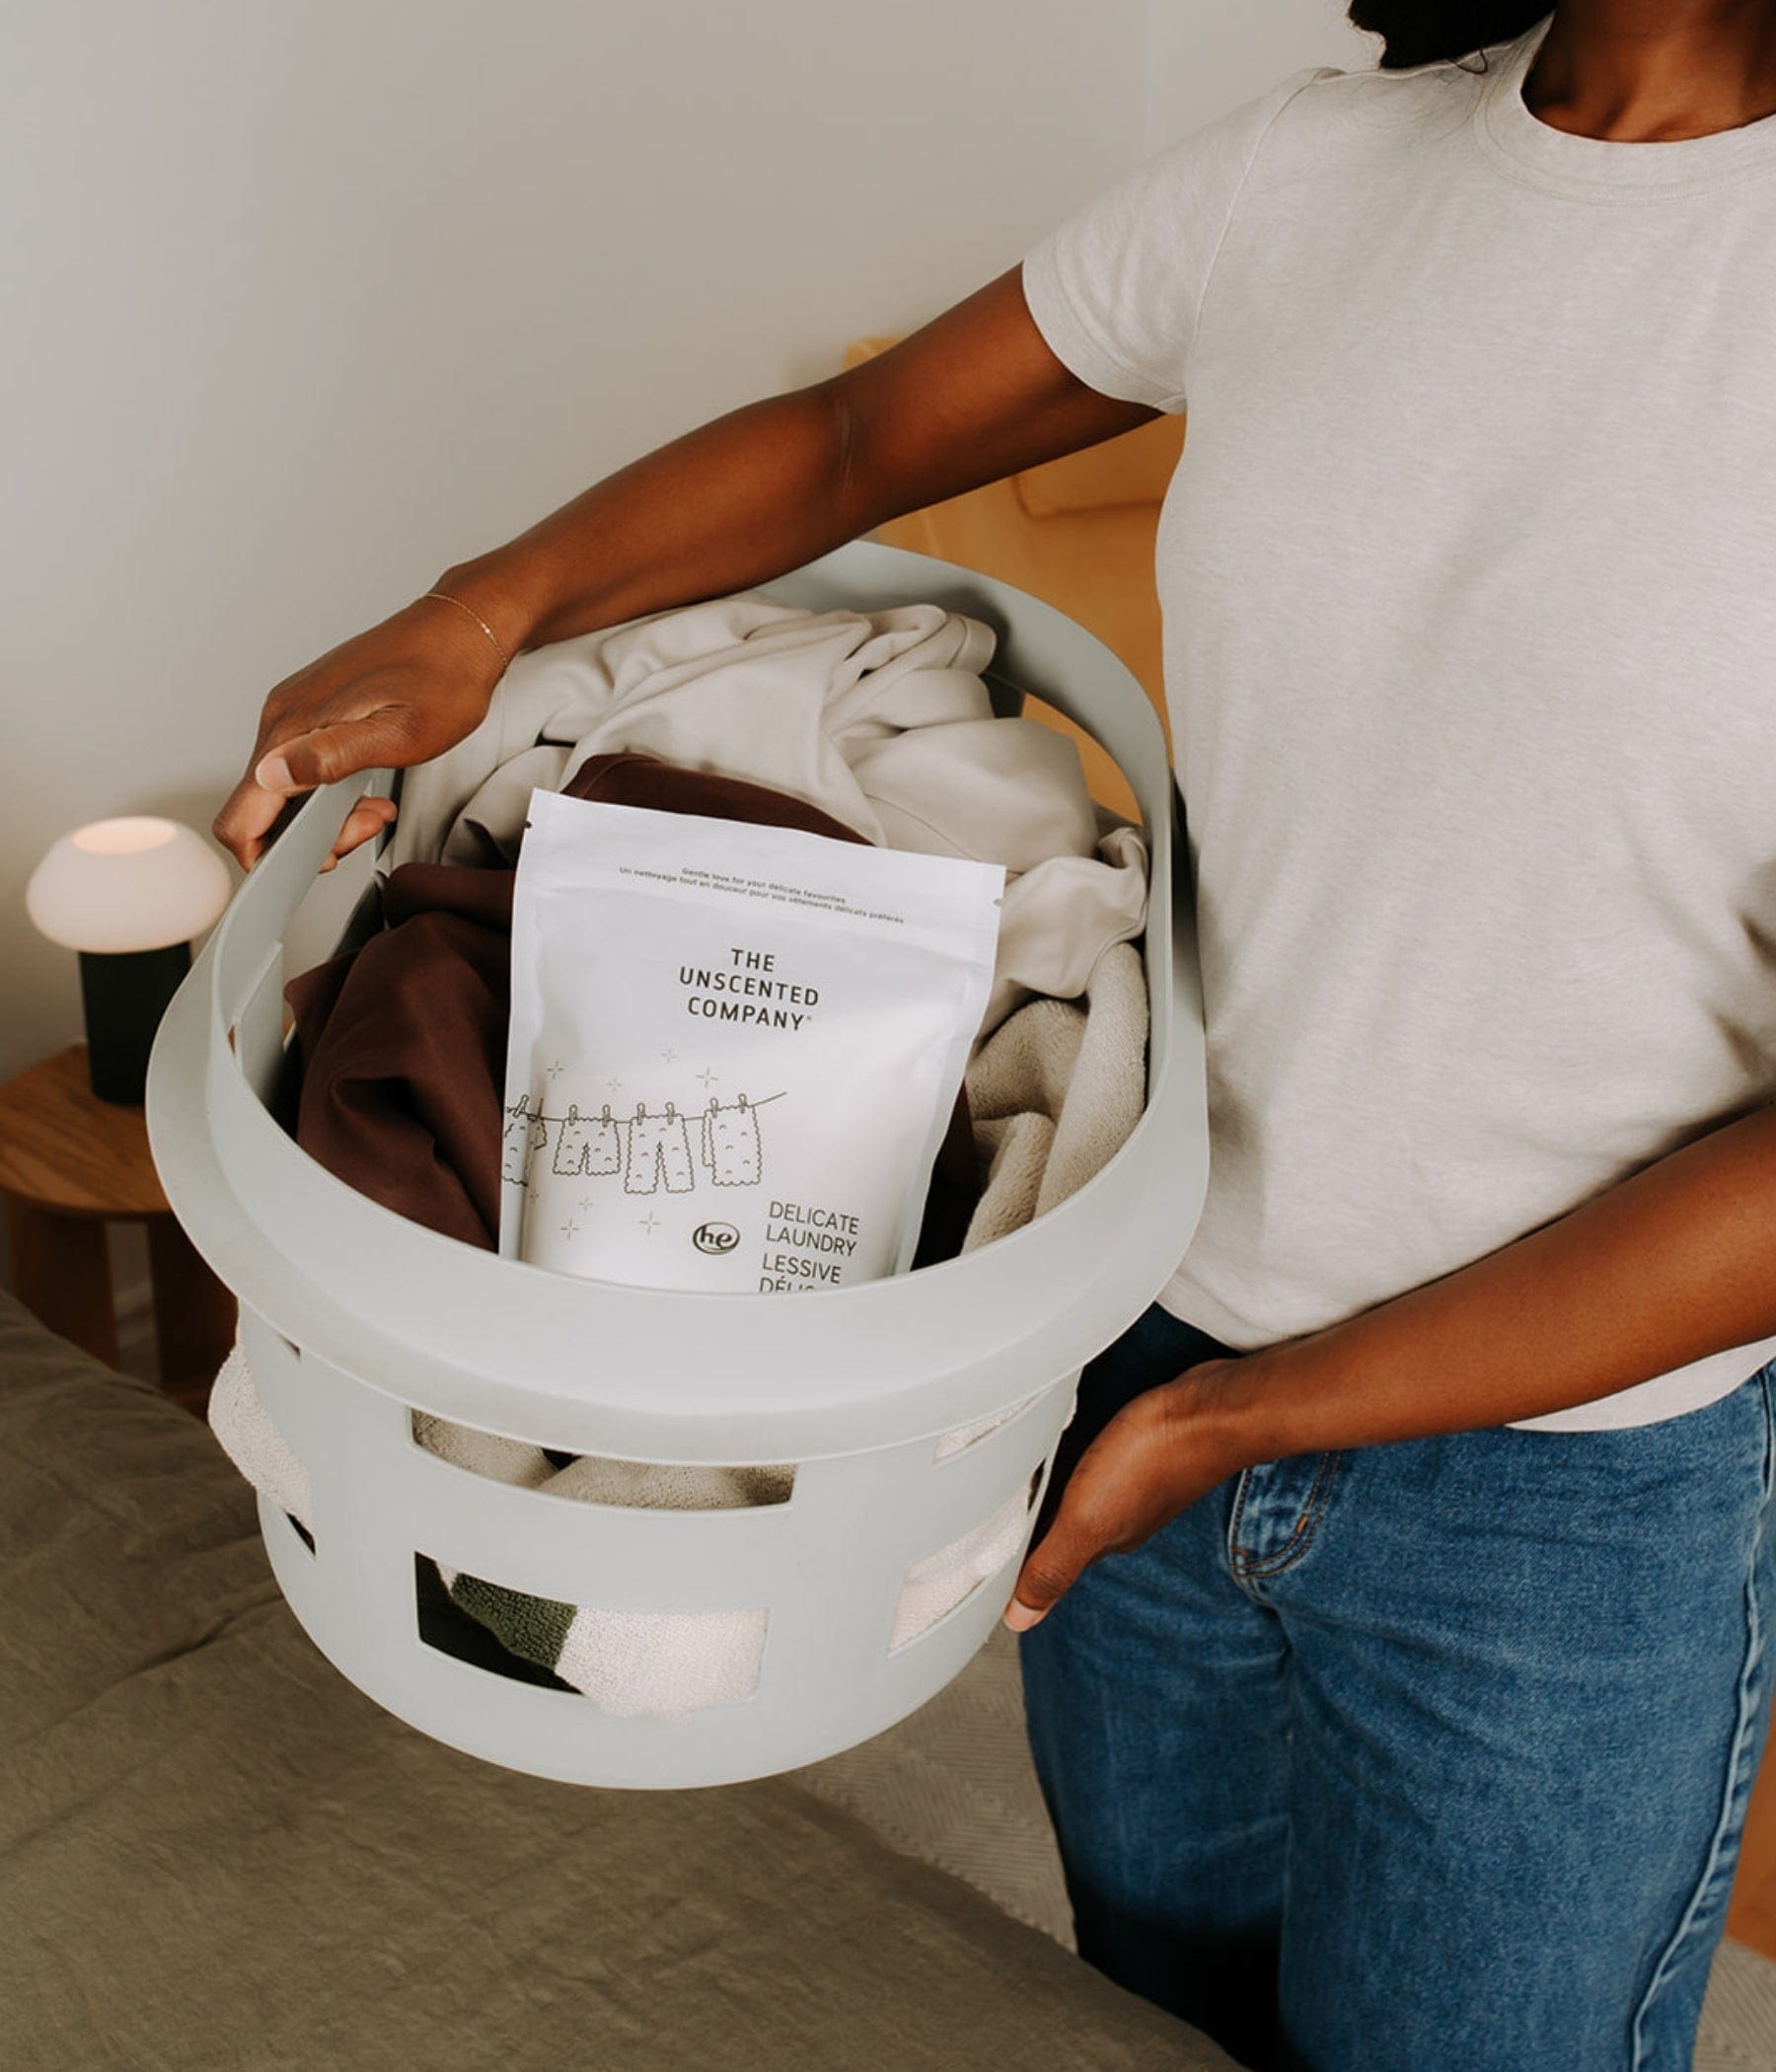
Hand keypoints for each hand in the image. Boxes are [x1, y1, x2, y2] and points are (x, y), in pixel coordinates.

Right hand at [212, 594, 512, 870]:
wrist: (462, 632)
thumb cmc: (444, 679)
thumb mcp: (398, 734)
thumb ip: (331, 759)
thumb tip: (271, 778)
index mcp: (294, 726)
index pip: (241, 813)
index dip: (264, 856)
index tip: (312, 862)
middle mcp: (284, 715)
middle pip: (261, 806)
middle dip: (311, 835)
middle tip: (368, 825)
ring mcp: (297, 709)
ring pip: (283, 787)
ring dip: (325, 813)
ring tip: (375, 808)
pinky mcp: (314, 707)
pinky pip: (301, 762)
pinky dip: (330, 788)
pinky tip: (368, 786)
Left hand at [1003, 1358, 1244, 1631]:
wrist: (1213, 1410)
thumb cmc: (1153, 1461)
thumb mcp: (1088, 1519)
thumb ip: (1052, 1567)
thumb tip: (1019, 1621)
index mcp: (1104, 1541)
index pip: (1046, 1559)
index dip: (1013, 1556)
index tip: (977, 1547)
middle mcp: (1118, 1515)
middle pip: (1060, 1524)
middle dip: (1026, 1517)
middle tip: (983, 1502)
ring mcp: (1132, 1480)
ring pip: (1076, 1489)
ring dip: (1047, 1482)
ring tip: (1012, 1467)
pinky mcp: (1140, 1445)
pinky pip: (1094, 1456)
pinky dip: (1070, 1451)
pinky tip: (1058, 1434)